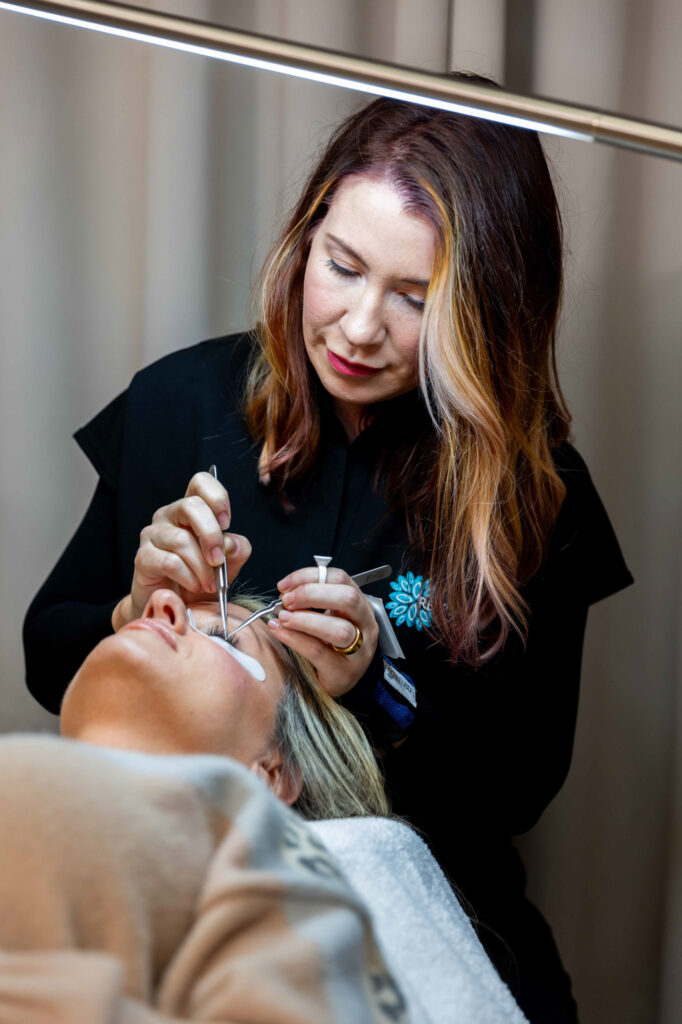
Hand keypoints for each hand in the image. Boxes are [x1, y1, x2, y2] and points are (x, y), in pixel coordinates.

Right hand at [112, 472, 250, 628]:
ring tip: (209, 583)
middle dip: (211, 535)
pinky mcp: (143, 557)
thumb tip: (231, 544)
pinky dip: (188, 577)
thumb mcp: (228, 563)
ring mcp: (153, 534)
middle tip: (219, 561)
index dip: (217, 497)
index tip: (227, 523)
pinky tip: (194, 585)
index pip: (200, 482)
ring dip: (202, 567)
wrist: (176, 605)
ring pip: (181, 540)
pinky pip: (170, 562)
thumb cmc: (201, 577)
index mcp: (192, 509)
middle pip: (191, 506)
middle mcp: (170, 515)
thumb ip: (236, 549)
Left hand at [269, 566, 378, 697]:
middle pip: (347, 598)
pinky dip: (296, 639)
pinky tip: (281, 632)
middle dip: (311, 594)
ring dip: (305, 620)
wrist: (341, 681)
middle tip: (286, 600)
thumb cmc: (332, 645)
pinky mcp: (344, 671)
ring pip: (339, 629)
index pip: (340, 578)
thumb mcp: (328, 617)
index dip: (309, 576)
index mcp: (360, 604)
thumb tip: (285, 592)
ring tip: (283, 618)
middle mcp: (365, 623)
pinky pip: (320, 652)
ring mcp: (359, 649)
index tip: (285, 585)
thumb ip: (312, 602)